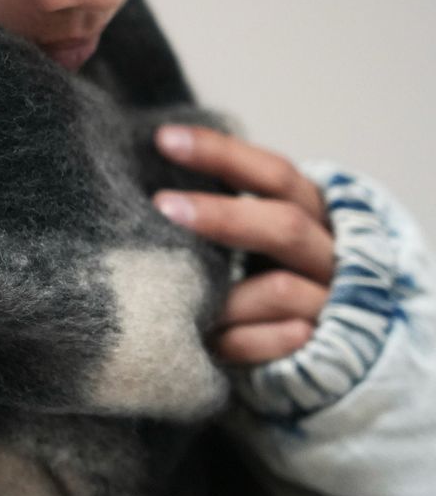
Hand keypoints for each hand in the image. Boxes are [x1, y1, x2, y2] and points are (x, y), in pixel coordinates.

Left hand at [151, 124, 335, 365]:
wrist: (331, 356)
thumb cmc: (275, 284)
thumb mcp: (262, 241)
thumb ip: (232, 210)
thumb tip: (164, 166)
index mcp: (316, 214)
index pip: (275, 175)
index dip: (223, 153)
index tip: (164, 139)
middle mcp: (333, 254)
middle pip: (286, 225)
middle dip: (222, 215)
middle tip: (162, 206)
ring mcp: (333, 303)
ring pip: (279, 289)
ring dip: (225, 297)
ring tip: (180, 301)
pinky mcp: (327, 348)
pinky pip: (277, 344)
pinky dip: (237, 341)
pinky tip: (210, 341)